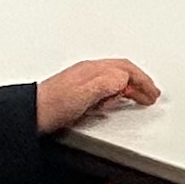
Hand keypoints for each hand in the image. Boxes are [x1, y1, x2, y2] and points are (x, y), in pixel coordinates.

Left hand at [35, 59, 159, 132]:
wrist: (31, 114)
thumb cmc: (54, 104)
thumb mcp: (86, 93)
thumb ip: (108, 83)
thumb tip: (125, 79)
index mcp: (93, 69)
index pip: (126, 69)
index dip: (143, 80)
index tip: (153, 93)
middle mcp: (89, 71)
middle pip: (121, 71)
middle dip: (139, 82)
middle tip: (151, 95)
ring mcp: (83, 80)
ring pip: (114, 78)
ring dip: (129, 87)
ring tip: (138, 98)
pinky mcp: (78, 92)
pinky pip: (105, 87)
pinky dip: (117, 93)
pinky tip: (115, 102)